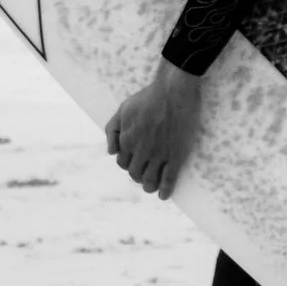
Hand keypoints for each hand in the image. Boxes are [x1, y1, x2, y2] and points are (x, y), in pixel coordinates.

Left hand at [106, 64, 203, 197]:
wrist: (174, 89)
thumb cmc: (149, 96)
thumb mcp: (124, 108)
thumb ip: (112, 130)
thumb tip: (110, 153)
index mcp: (127, 139)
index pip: (123, 163)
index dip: (129, 165)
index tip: (136, 165)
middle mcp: (141, 150)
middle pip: (135, 174)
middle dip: (139, 177)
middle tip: (146, 177)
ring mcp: (159, 154)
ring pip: (150, 180)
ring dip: (150, 187)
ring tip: (153, 188)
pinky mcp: (176, 155)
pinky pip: (169, 179)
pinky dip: (166, 190)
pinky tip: (165, 196)